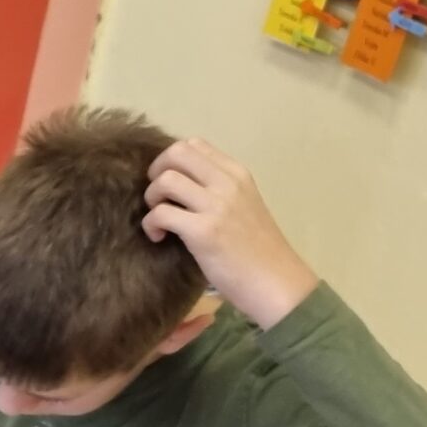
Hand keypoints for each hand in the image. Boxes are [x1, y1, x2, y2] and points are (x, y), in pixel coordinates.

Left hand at [142, 139, 318, 328]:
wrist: (275, 282)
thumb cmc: (256, 250)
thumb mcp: (242, 206)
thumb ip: (217, 190)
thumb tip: (180, 182)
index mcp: (238, 174)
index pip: (195, 144)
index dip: (171, 161)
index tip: (170, 185)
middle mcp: (228, 183)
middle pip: (176, 152)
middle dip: (156, 172)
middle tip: (158, 198)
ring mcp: (217, 205)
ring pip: (165, 180)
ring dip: (151, 199)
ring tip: (159, 220)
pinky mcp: (203, 231)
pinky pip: (160, 213)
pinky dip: (151, 225)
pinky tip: (159, 238)